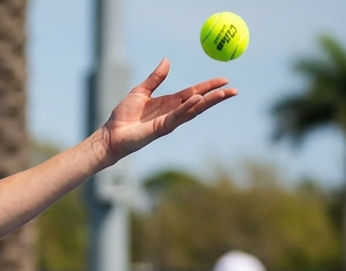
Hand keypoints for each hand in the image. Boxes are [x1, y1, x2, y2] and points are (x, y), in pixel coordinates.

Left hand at [98, 59, 235, 165]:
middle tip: (234, 90)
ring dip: (209, 102)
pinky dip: (188, 107)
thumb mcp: (141, 91)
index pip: (193, 92)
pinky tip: (198, 99)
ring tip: (224, 94)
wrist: (111, 134)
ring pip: (194, 110)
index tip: (224, 80)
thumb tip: (167, 60)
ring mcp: (169, 121)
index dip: (208, 86)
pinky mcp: (161, 128)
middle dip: (217, 96)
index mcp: (169, 103)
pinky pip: (178, 116)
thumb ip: (155, 78)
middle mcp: (172, 113)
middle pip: (199, 102)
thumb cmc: (123, 116)